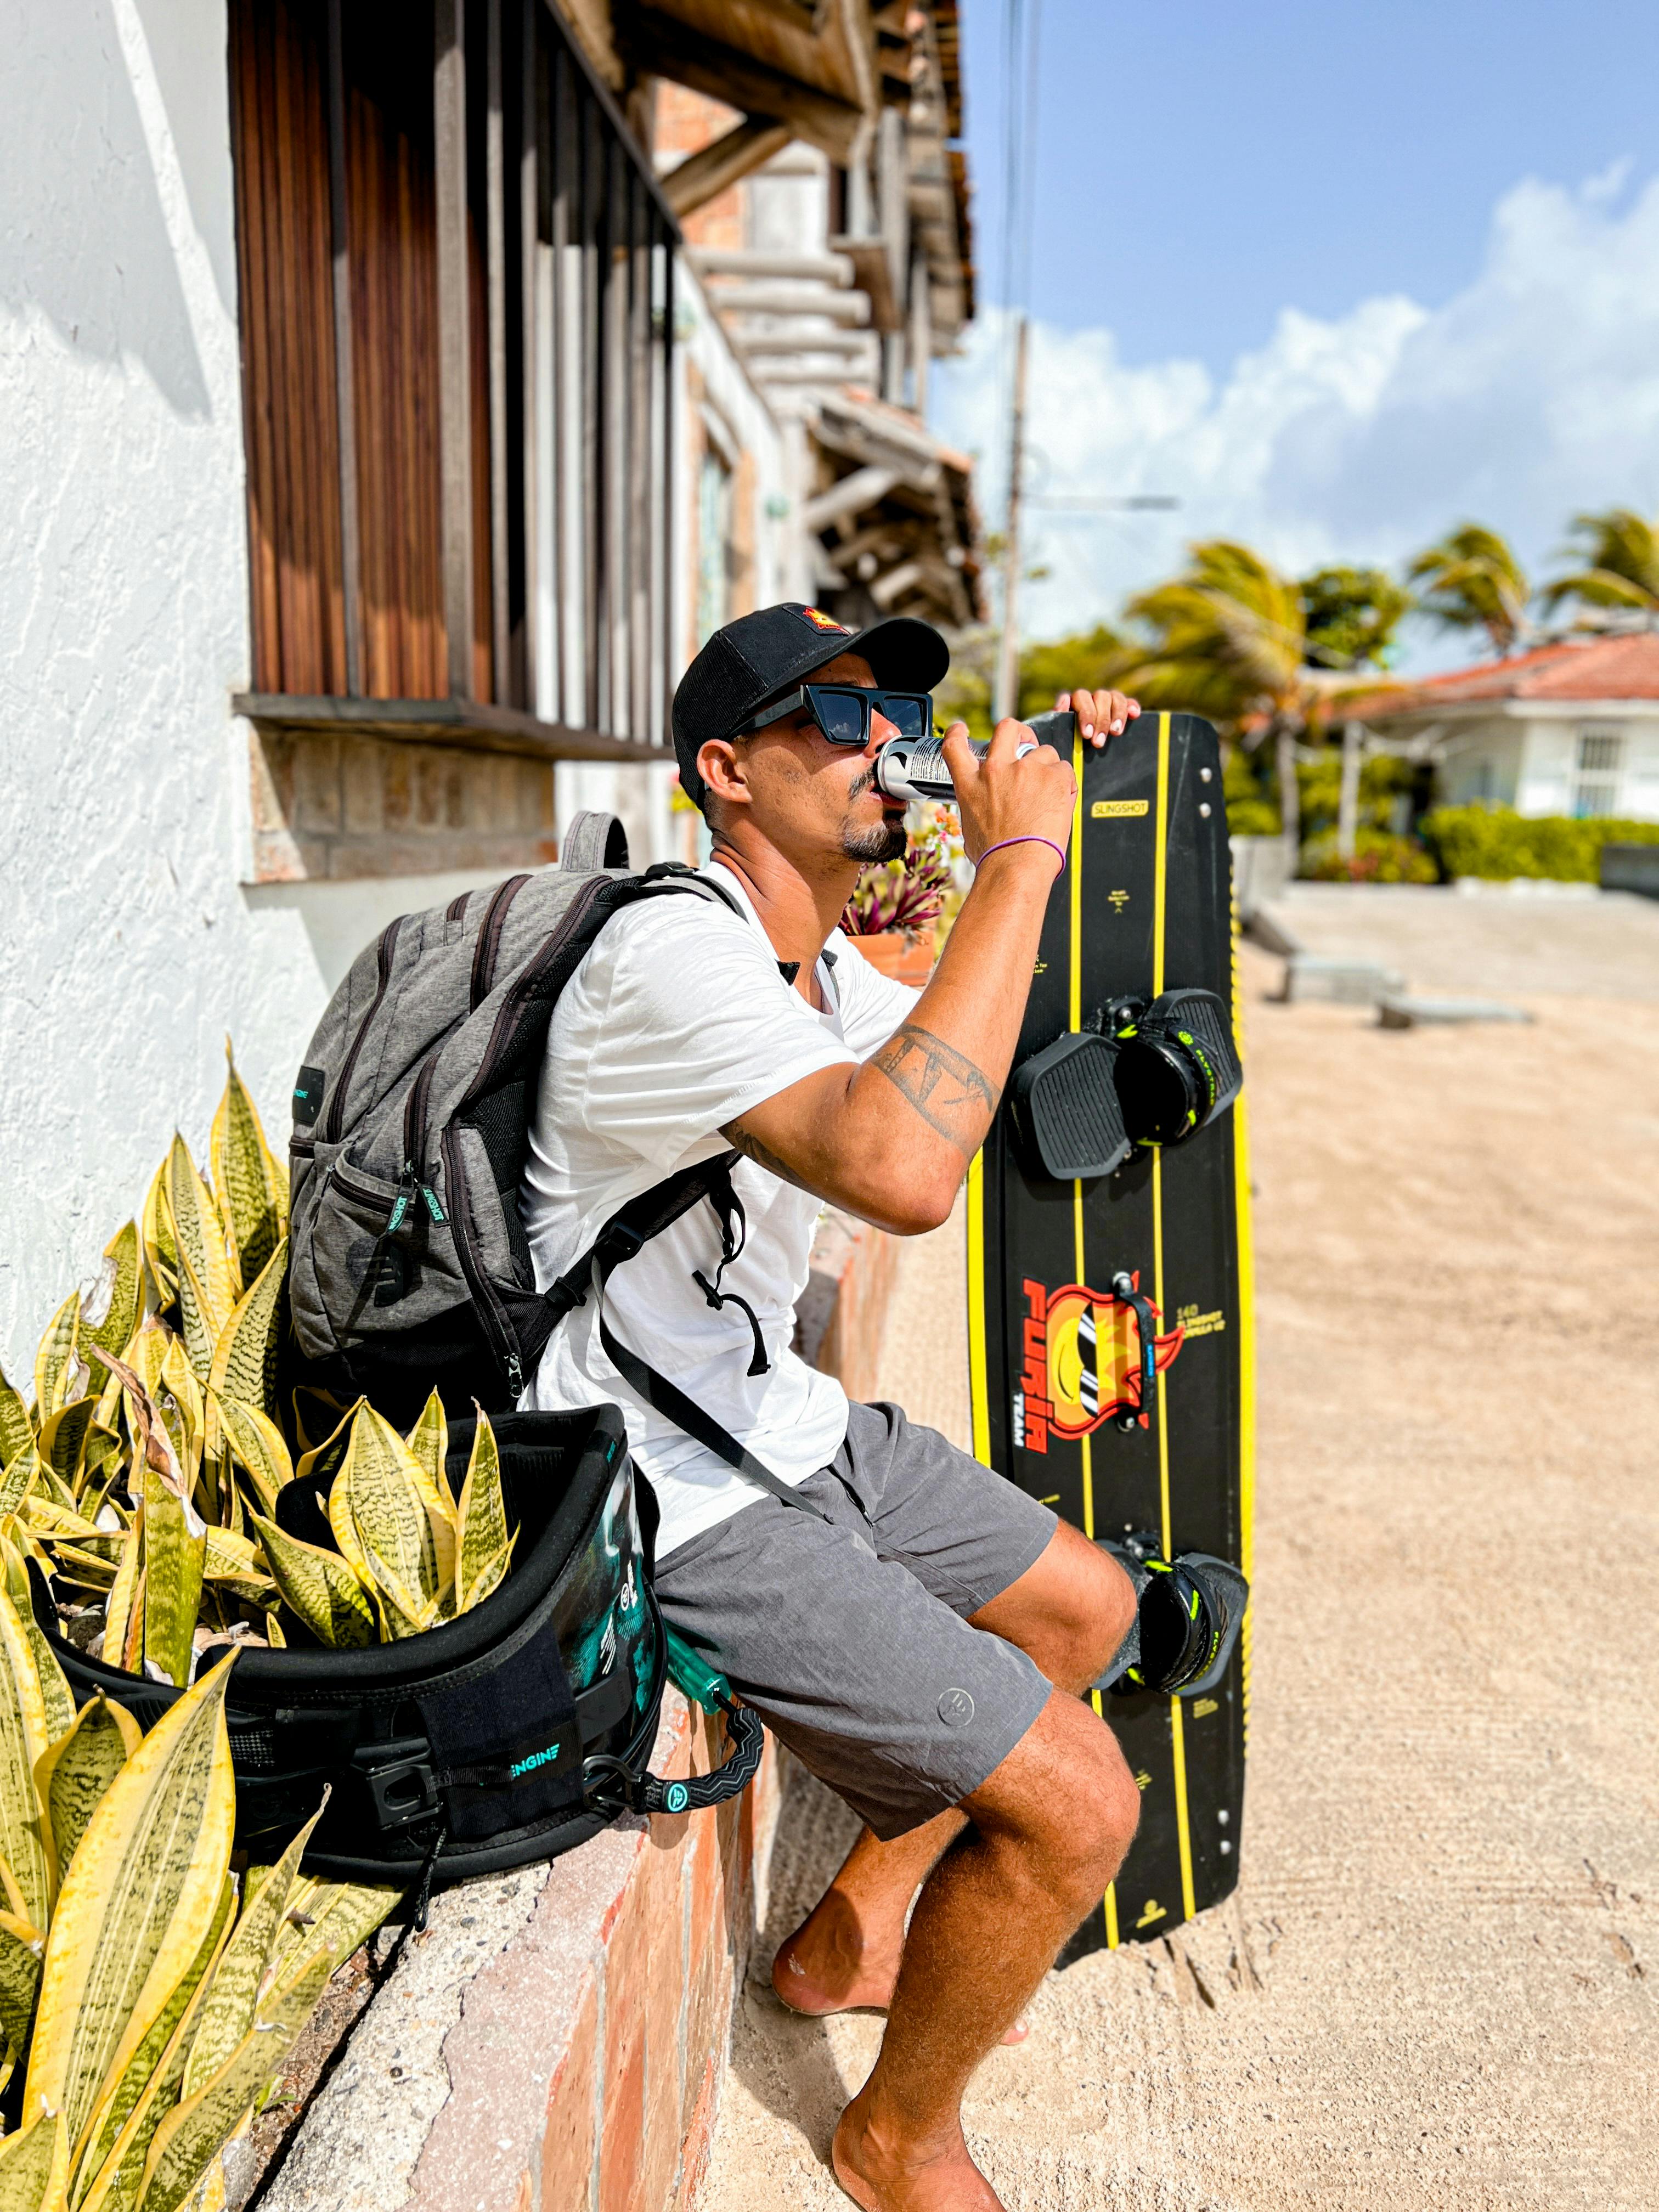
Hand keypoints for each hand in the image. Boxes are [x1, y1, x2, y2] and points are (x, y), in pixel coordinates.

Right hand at [941, 715, 1075, 867]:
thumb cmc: (995, 857)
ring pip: (1045, 753)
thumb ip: (979, 806)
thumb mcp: (972, 828)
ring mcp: (1026, 769)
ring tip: (1048, 796)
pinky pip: (1065, 770)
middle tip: (1027, 742)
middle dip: (1019, 732)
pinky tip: (1060, 804)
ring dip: (1048, 769)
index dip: (958, 732)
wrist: (1015, 867)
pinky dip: (1066, 785)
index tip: (961, 730)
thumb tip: (986, 809)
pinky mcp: (1053, 775)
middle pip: (1007, 729)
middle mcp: (996, 770)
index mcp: (971, 784)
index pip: (955, 745)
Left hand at [1057, 687, 1139, 748]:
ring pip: (1116, 698)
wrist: (1077, 756)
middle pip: (1101, 698)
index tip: (1087, 734)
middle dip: (1101, 721)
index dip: (1086, 714)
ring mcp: (1108, 702)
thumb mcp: (1059, 735)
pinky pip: (1129, 702)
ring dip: (1117, 715)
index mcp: (1075, 702)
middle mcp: (1092, 698)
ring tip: (1116, 733)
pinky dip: (1132, 706)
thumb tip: (1064, 699)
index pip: (1081, 698)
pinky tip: (1135, 715)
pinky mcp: (1121, 708)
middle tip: (1099, 743)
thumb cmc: (1066, 745)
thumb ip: (1058, 718)